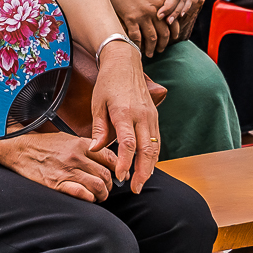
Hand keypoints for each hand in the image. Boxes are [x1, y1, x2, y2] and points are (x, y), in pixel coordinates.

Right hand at [0, 132, 117, 202]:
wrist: (21, 149)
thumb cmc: (45, 145)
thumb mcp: (68, 139)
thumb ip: (87, 148)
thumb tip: (106, 159)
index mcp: (81, 144)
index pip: (110, 158)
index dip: (118, 169)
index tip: (118, 175)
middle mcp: (76, 157)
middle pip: (106, 175)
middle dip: (110, 185)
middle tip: (106, 189)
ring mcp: (67, 171)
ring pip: (98, 186)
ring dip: (102, 195)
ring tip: (98, 196)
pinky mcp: (57, 184)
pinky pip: (82, 194)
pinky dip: (89, 199)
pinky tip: (88, 198)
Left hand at [89, 41, 159, 191]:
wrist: (125, 63)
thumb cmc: (108, 83)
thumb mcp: (97, 103)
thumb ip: (98, 129)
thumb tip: (96, 150)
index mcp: (123, 112)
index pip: (128, 143)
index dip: (125, 162)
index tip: (120, 177)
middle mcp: (141, 115)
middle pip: (146, 149)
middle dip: (142, 172)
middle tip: (135, 189)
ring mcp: (150, 116)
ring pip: (155, 147)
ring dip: (150, 167)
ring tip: (141, 182)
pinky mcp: (155, 116)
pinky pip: (157, 140)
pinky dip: (154, 155)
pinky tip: (147, 167)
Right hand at [105, 0, 180, 54]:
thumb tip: (167, 6)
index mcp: (163, 2)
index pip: (173, 22)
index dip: (173, 33)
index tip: (171, 39)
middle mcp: (155, 11)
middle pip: (163, 33)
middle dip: (163, 44)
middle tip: (160, 50)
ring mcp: (143, 16)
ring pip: (151, 38)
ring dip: (151, 48)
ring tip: (150, 54)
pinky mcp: (130, 18)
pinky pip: (136, 37)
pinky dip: (138, 45)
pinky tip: (137, 48)